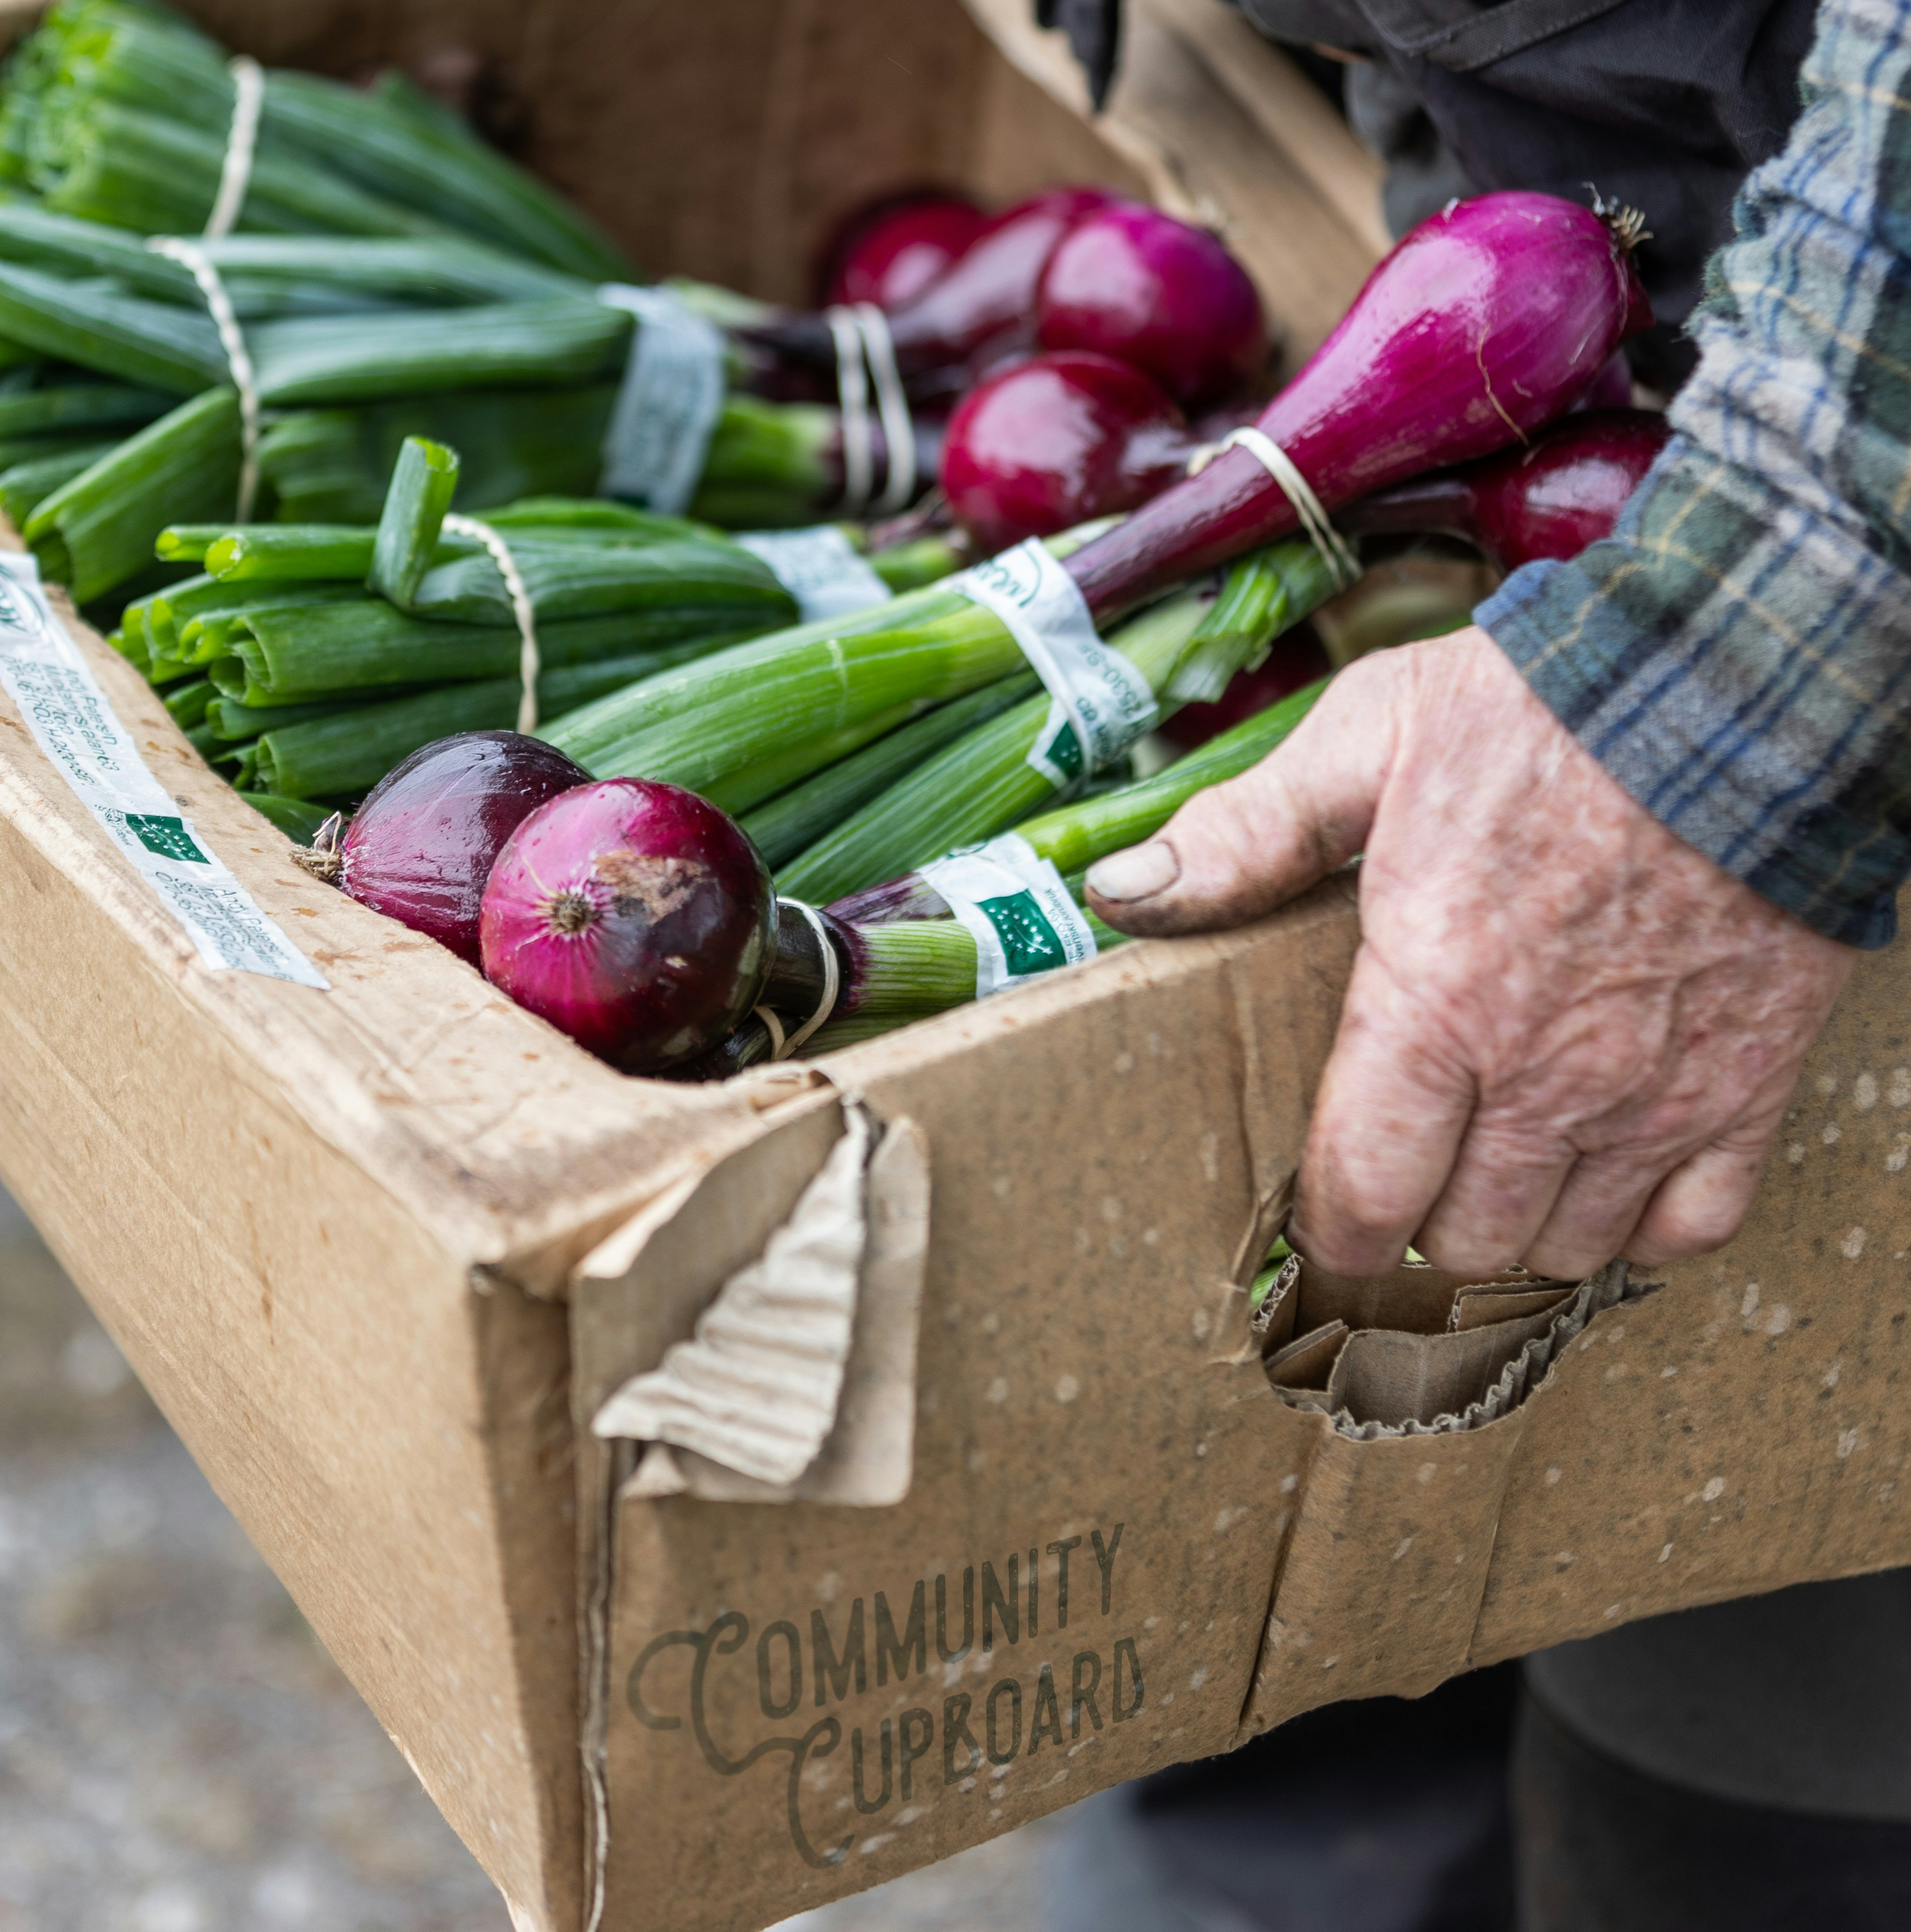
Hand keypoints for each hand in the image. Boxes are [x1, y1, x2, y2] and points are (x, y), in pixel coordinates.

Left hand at [1086, 628, 1855, 1277]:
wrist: (1749, 685)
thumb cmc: (1547, 711)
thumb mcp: (1369, 739)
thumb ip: (1246, 834)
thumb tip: (1121, 892)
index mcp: (1434, 1000)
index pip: (1363, 1189)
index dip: (1329, 1232)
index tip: (1318, 1224)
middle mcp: (1542, 1075)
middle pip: (1459, 1237)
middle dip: (1416, 1225)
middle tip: (1406, 1183)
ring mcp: (1652, 1095)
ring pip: (1565, 1249)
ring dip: (1517, 1231)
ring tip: (1492, 1181)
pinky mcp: (1746, 1087)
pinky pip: (1689, 1229)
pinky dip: (1640, 1230)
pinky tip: (1603, 1185)